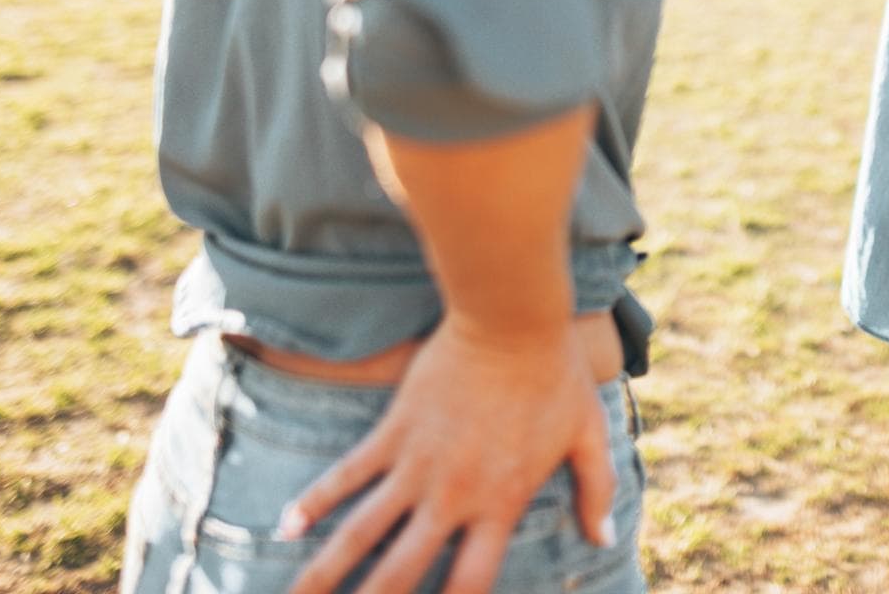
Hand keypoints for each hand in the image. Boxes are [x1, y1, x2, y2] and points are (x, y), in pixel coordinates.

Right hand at [281, 318, 615, 593]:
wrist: (511, 320)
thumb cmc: (555, 375)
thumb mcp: (588, 434)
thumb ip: (596, 490)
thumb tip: (603, 539)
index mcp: (500, 503)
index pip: (468, 583)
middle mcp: (453, 495)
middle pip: (400, 574)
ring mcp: (417, 464)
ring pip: (360, 533)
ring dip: (325, 573)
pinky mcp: (393, 431)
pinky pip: (346, 475)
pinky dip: (314, 501)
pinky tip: (285, 528)